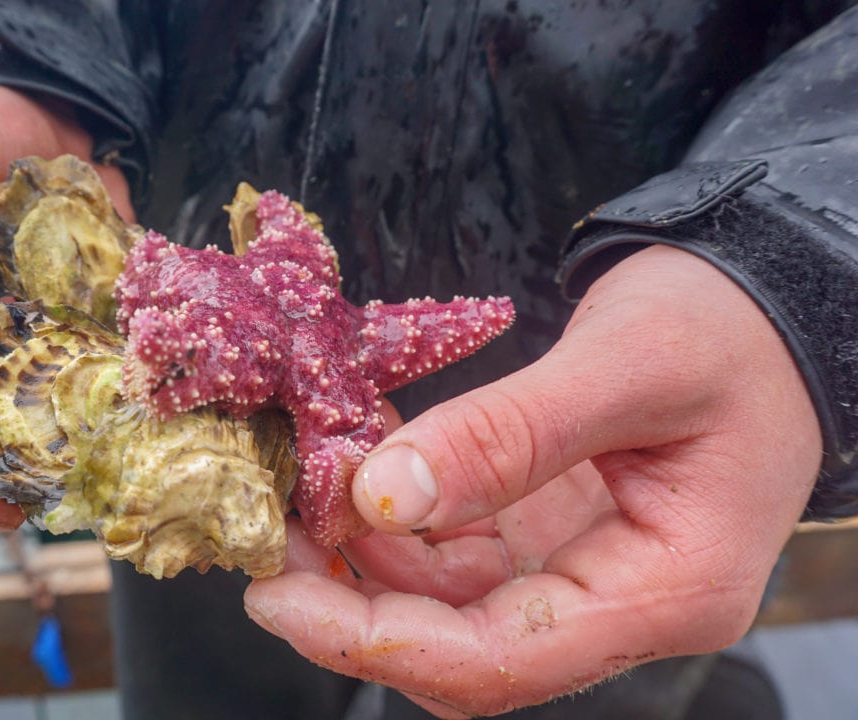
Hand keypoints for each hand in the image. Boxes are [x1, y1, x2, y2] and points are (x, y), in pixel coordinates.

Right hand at [0, 83, 133, 530]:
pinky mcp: (115, 299)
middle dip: (49, 461)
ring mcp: (62, 320)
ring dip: (107, 429)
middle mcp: (1, 332)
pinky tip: (186, 405)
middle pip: (17, 412)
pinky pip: (132, 341)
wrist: (44, 100)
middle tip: (89, 505)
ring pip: (80, 389)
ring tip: (146, 474)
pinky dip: (153, 370)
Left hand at [244, 245, 822, 717]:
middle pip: (463, 644)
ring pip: (450, 600)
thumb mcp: (628, 364)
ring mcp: (584, 571)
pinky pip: (460, 550)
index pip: (502, 658)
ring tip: (298, 495)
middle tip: (268, 543)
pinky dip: (400, 519)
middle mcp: (621, 603)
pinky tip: (354, 474)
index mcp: (668, 590)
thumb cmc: (730, 328)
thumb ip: (509, 435)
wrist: (766, 301)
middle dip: (354, 605)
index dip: (378, 641)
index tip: (280, 597)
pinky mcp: (554, 533)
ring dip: (366, 560)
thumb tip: (386, 495)